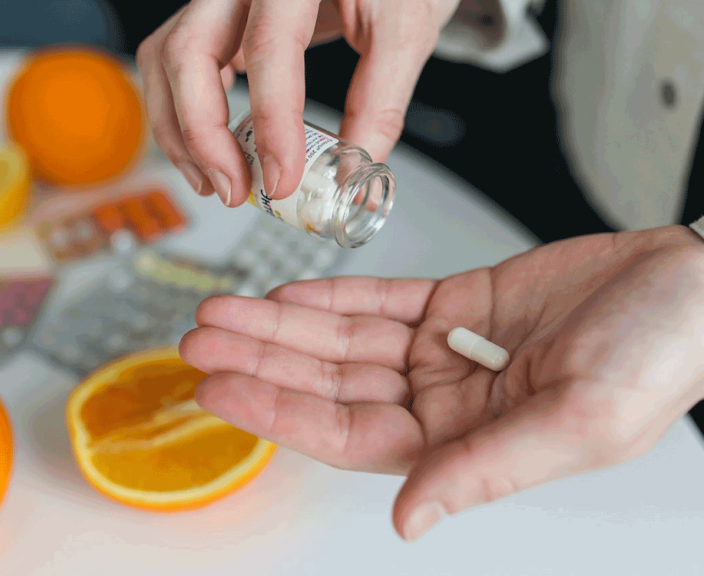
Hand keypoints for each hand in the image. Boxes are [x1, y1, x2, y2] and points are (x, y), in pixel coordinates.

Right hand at [136, 0, 460, 207]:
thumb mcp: (406, 29)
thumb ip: (380, 103)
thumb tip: (350, 175)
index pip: (268, 48)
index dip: (271, 125)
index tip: (282, 181)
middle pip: (186, 52)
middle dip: (202, 136)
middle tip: (235, 190)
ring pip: (165, 60)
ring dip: (180, 132)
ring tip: (217, 182)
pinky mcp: (218, 17)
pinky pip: (175, 63)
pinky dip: (183, 114)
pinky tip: (214, 151)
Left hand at [179, 225, 703, 540]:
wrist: (687, 287)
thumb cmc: (656, 357)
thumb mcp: (578, 423)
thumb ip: (487, 470)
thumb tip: (412, 520)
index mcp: (465, 444)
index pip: (346, 433)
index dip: (278, 411)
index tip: (220, 386)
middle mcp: (444, 401)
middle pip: (330, 383)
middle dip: (264, 359)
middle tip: (201, 339)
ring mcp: (444, 351)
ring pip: (344, 339)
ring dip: (284, 324)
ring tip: (224, 309)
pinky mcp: (455, 304)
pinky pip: (381, 301)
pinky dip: (334, 296)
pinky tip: (289, 294)